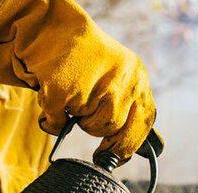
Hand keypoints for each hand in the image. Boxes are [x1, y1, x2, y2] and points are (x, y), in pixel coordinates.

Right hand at [29, 3, 155, 160]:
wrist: (53, 29)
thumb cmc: (86, 63)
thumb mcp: (120, 79)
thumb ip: (129, 109)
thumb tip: (126, 153)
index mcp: (138, 78)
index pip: (144, 122)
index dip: (130, 144)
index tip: (117, 157)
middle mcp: (122, 79)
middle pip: (115, 129)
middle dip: (101, 132)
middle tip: (89, 121)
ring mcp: (94, 84)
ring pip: (91, 127)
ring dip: (80, 121)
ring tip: (74, 99)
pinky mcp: (65, 89)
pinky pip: (61, 123)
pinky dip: (54, 120)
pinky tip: (56, 103)